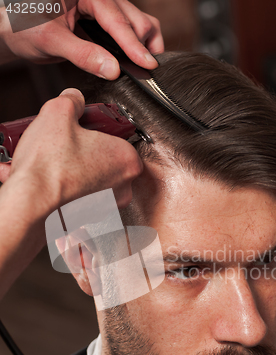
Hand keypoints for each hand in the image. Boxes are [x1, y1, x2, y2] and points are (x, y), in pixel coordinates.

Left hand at [0, 0, 163, 77]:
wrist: (14, 29)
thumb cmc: (23, 26)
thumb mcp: (51, 41)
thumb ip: (83, 54)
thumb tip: (112, 69)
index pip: (116, 18)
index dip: (133, 44)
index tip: (147, 64)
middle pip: (134, 17)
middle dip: (142, 44)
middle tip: (147, 70)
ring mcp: (103, 7)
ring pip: (137, 21)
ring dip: (143, 43)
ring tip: (143, 65)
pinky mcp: (103, 19)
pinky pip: (128, 28)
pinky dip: (134, 45)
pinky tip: (134, 60)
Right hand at [0, 88, 143, 212]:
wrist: (31, 200)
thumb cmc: (50, 166)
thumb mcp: (59, 113)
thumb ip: (73, 101)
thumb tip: (74, 100)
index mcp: (126, 160)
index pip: (121, 138)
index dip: (100, 130)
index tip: (85, 128)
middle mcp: (123, 187)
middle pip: (105, 159)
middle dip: (84, 150)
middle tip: (66, 144)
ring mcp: (107, 206)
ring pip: (91, 179)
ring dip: (72, 169)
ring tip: (52, 161)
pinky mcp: (89, 217)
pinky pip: (79, 196)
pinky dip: (64, 186)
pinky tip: (47, 178)